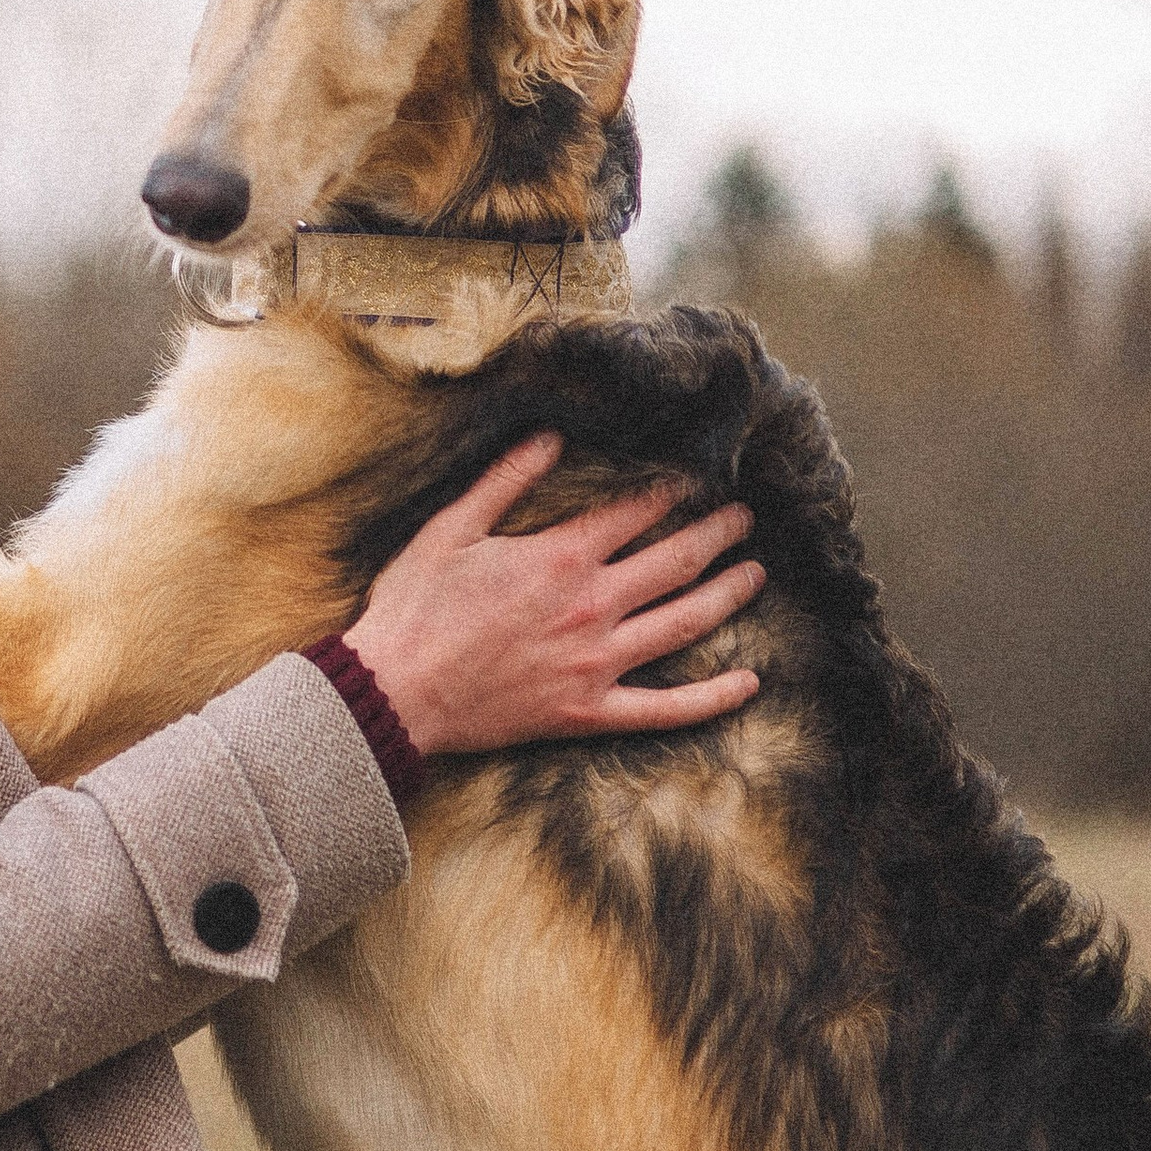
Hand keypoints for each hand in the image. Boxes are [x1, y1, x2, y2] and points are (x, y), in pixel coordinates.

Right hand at [348, 432, 762, 758]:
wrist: (395, 691)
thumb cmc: (414, 608)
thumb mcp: (450, 529)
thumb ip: (505, 481)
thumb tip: (550, 439)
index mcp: (560, 557)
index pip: (634, 513)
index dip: (670, 492)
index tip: (695, 479)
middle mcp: (592, 607)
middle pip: (675, 562)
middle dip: (717, 534)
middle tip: (745, 519)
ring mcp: (597, 663)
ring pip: (684, 623)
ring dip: (728, 595)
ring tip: (755, 573)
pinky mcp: (590, 712)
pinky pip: (665, 709)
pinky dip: (711, 698)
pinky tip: (749, 684)